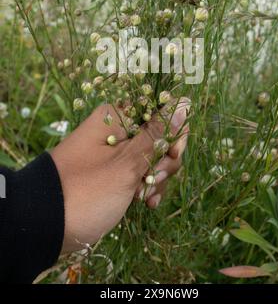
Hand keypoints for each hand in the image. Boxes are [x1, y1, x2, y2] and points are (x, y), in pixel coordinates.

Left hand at [50, 98, 189, 252]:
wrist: (44, 225)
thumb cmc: (87, 190)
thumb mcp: (127, 163)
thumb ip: (157, 134)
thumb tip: (183, 103)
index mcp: (117, 117)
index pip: (161, 112)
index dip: (173, 133)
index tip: (172, 154)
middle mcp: (116, 130)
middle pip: (159, 136)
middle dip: (164, 161)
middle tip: (152, 181)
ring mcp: (114, 153)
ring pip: (152, 158)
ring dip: (156, 178)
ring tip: (144, 198)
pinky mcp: (112, 173)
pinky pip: (139, 173)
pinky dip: (145, 187)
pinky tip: (146, 203)